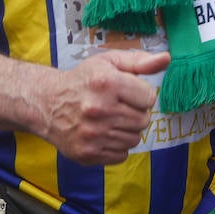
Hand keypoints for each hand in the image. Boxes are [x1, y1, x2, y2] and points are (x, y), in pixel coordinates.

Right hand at [41, 50, 169, 165]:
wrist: (48, 103)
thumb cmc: (84, 80)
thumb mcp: (109, 62)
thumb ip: (140, 61)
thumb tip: (166, 59)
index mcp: (107, 83)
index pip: (149, 97)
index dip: (140, 94)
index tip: (126, 92)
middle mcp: (99, 109)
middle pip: (143, 120)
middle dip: (135, 113)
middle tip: (118, 106)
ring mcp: (92, 134)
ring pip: (134, 139)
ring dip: (127, 130)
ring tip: (110, 119)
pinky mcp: (88, 153)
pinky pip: (121, 155)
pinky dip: (117, 146)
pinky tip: (103, 133)